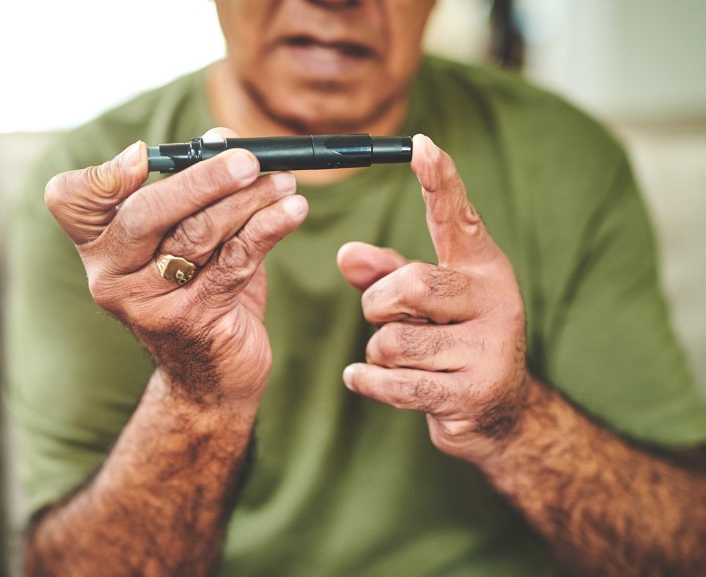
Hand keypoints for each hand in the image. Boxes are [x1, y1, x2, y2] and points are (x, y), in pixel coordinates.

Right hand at [45, 129, 308, 409]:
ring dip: (249, 200)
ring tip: (283, 181)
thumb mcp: (188, 239)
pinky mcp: (192, 320)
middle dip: (203, 180)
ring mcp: (148, 302)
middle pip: (147, 213)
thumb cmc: (198, 293)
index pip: (73, 199)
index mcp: (99, 244)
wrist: (210, 377)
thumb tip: (222, 139)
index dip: (104, 175)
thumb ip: (198, 190)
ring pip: (197, 235)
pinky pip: (235, 262)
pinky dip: (268, 229)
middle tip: (249, 159)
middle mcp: (112, 274)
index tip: (145, 155)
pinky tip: (292, 210)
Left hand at [338, 134, 530, 463]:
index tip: (421, 144)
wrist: (499, 413)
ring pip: (395, 339)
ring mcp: (489, 350)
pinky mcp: (471, 393)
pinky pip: (396, 383)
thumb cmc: (453, 341)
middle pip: (410, 284)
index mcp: (483, 268)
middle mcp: (495, 301)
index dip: (439, 181)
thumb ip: (385, 272)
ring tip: (397, 356)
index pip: (458, 217)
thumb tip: (345, 253)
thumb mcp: (422, 301)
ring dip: (378, 351)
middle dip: (377, 304)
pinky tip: (363, 378)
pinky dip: (368, 381)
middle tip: (383, 317)